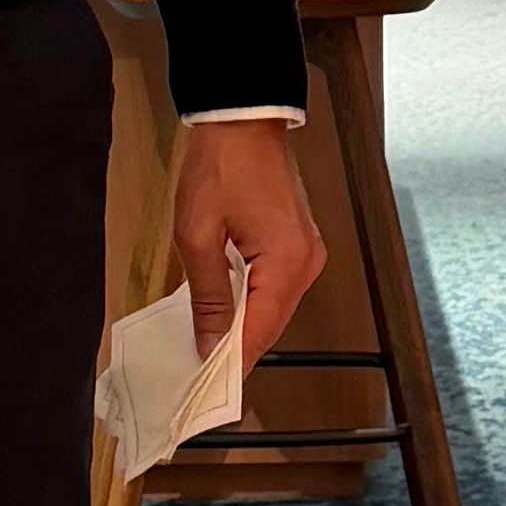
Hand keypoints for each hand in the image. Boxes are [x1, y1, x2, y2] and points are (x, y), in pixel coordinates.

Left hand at [167, 119, 325, 375]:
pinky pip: (276, 287)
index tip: (206, 387)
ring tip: (207, 345)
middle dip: (237, 347)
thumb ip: (208, 295)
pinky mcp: (299, 243)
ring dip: (244, 326)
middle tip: (200, 370)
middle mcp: (307, 263)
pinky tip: (226, 311)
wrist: (242, 118)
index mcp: (287, 263)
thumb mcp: (197, 234)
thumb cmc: (219, 166)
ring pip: (274, 308)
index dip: (233, 362)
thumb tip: (211, 342)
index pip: (260, 331)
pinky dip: (253, 302)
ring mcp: (307, 252)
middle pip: (271, 324)